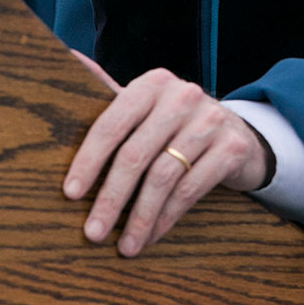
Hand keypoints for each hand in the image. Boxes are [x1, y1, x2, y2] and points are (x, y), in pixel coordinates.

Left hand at [63, 65, 269, 255]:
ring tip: (125, 245)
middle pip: (136, 153)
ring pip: (164, 176)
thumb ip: (108, 89)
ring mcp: (210, 120)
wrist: (235, 132)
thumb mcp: (145, 105)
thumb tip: (68, 58)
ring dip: (139, 217)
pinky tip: (152, 236)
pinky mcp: (232, 147)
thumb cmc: (174, 123)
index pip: (113, 121)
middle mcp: (183, 96)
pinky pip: (191, 190)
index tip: (71, 193)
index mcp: (153, 84)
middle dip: (111, 198)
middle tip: (93, 232)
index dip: (89, 159)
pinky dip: (167, 218)